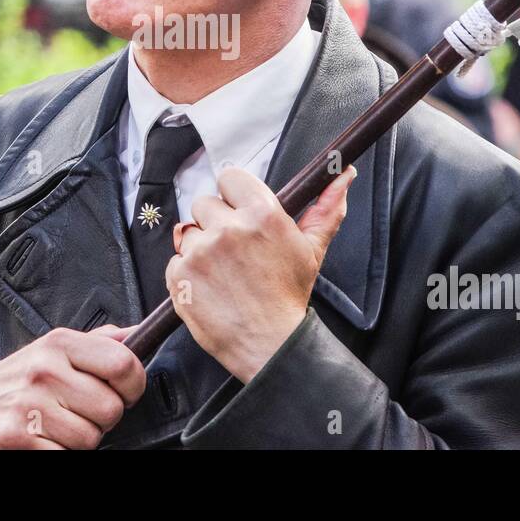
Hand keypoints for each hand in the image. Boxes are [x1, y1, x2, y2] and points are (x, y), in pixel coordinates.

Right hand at [0, 324, 144, 448]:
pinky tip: (44, 441)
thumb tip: (138, 335)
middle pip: (111, 409)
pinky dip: (60, 454)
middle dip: (102, 419)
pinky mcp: (15, 438)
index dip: (133, 385)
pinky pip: (66, 456)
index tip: (125, 392)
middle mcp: (44, 370)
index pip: (122, 363)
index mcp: (59, 343)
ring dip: (79, 440)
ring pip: (90, 438)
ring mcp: (28, 405)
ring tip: (58, 426)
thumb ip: (98, 342)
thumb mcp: (54, 349)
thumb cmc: (18, 379)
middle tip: (81, 413)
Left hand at [167, 164, 356, 382]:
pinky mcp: (180, 275)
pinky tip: (209, 286)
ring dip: (200, 248)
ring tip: (223, 271)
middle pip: (204, 203)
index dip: (232, 194)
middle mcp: (229, 228)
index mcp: (262, 214)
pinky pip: (176, 260)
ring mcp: (201, 251)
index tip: (237, 210)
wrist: (270, 344)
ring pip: (188, 232)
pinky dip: (187, 272)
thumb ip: (326, 208)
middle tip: (233, 250)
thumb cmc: (289, 297)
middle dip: (215, 222)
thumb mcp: (312, 249)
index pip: (229, 178)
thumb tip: (344, 176)